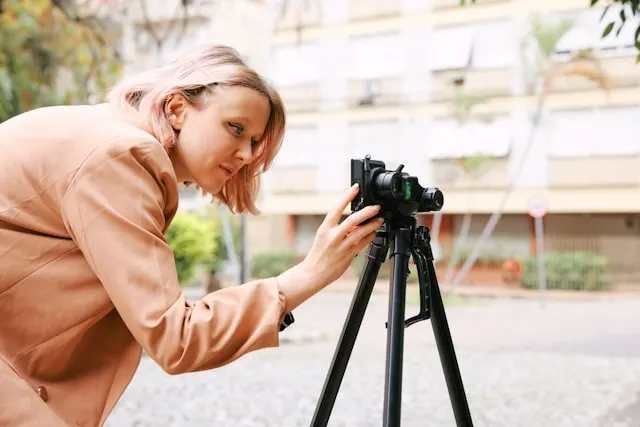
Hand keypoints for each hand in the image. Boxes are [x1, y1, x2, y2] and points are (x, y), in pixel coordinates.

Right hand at [276, 184, 383, 311]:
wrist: (313, 272)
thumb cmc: (319, 254)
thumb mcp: (324, 237)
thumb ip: (338, 228)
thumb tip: (354, 221)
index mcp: (325, 228)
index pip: (336, 208)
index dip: (347, 196)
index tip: (355, 188)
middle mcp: (333, 236)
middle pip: (352, 220)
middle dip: (366, 212)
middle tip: (376, 207)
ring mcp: (341, 246)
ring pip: (360, 232)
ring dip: (372, 224)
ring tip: (379, 219)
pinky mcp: (348, 255)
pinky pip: (362, 244)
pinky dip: (369, 237)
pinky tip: (374, 233)